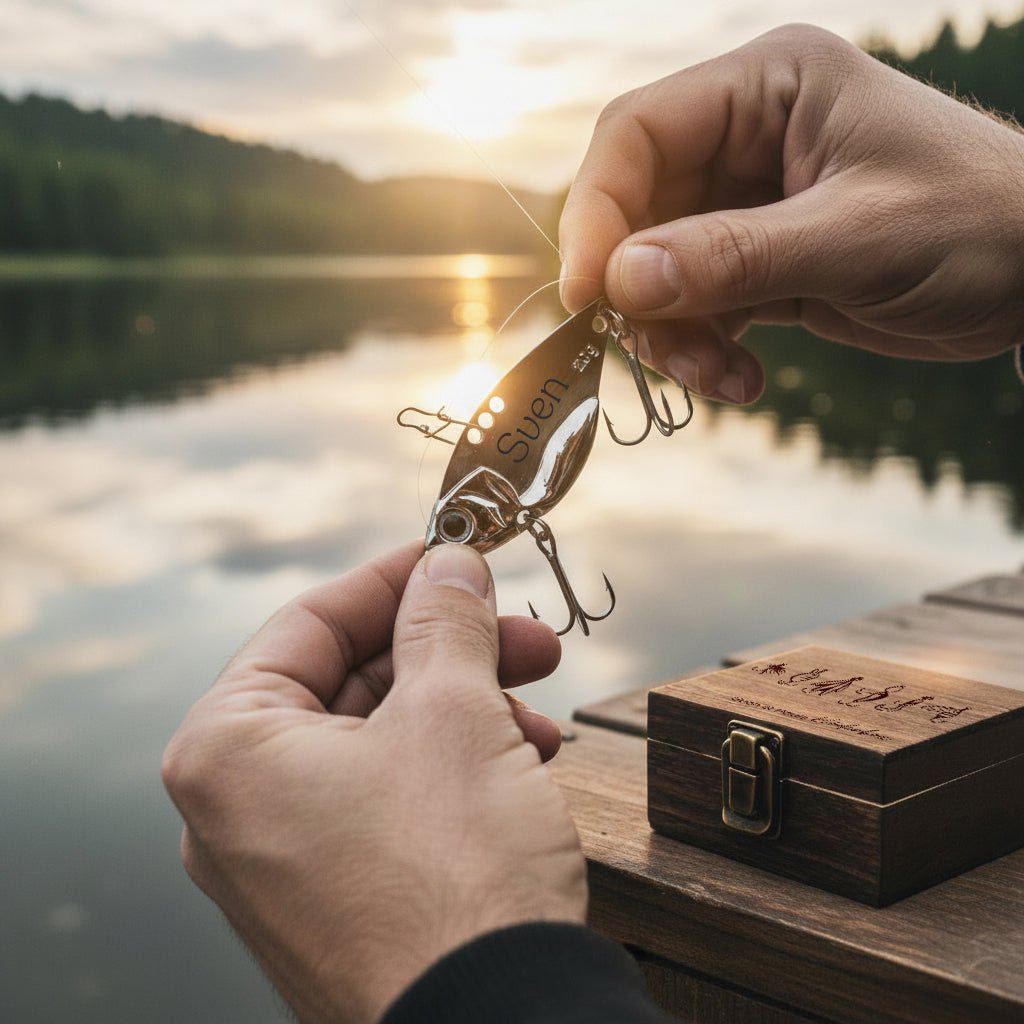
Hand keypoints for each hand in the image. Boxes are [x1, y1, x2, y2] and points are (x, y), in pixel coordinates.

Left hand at [162, 542, 586, 1023]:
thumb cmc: (454, 883)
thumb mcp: (454, 713)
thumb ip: (445, 619)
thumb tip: (449, 564)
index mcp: (228, 751)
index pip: (308, 622)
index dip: (392, 578)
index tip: (451, 554)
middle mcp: (238, 810)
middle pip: (351, 683)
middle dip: (448, 650)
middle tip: (520, 632)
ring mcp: (287, 863)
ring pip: (381, 742)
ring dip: (465, 709)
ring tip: (537, 709)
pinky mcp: (340, 899)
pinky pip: (391, 801)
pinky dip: (454, 768)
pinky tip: (522, 762)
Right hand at [559, 24, 1023, 404]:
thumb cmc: (977, 225)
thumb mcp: (856, 238)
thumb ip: (734, 256)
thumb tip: (621, 281)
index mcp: (767, 88)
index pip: (638, 134)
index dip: (596, 213)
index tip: (588, 294)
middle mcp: (746, 139)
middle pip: (636, 211)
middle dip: (639, 292)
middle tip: (660, 353)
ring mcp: (748, 204)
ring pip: (657, 272)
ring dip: (672, 336)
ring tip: (719, 379)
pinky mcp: (758, 261)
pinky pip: (694, 307)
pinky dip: (702, 350)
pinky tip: (743, 379)